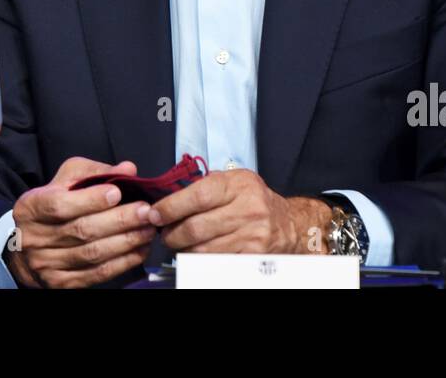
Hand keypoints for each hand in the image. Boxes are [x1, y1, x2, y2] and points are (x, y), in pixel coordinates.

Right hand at [4, 156, 157, 288]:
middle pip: (81, 230)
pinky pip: (97, 274)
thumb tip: (127, 170)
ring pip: (92, 254)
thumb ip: (96, 172)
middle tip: (145, 211)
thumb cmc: (53, 204)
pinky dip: (123, 262)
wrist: (28, 246)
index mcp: (31, 207)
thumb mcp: (67, 179)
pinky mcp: (61, 282)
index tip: (116, 192)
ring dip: (126, 242)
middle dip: (119, 220)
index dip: (90, 200)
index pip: (59, 205)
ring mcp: (46, 263)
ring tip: (148, 229)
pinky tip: (139, 250)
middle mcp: (34, 238)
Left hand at [147, 169, 331, 254]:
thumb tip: (167, 198)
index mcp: (239, 185)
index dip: (171, 207)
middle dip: (171, 234)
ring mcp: (252, 235)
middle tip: (164, 233)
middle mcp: (248, 209)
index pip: (197, 196)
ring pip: (202, 250)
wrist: (290, 224)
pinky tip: (196, 254)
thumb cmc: (254, 200)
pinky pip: (216, 263)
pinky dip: (200, 261)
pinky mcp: (253, 257)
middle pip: (196, 228)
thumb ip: (205, 186)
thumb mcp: (235, 181)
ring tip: (178, 244)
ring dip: (183, 250)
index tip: (154, 214)